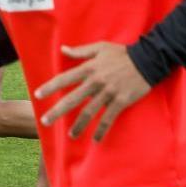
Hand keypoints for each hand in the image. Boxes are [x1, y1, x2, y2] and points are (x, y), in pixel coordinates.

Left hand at [34, 42, 150, 140]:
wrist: (147, 59)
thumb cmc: (122, 53)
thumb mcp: (100, 47)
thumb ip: (80, 51)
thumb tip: (62, 49)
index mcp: (89, 68)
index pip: (64, 79)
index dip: (50, 87)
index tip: (38, 95)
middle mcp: (96, 82)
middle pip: (72, 99)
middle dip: (57, 111)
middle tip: (45, 122)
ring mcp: (108, 92)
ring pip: (89, 112)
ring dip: (79, 125)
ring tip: (71, 135)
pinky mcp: (120, 101)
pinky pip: (108, 118)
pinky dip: (102, 129)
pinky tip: (95, 139)